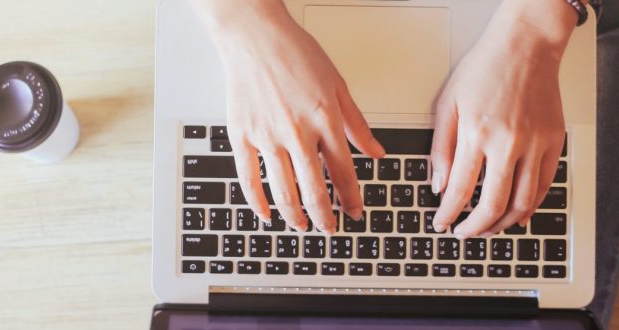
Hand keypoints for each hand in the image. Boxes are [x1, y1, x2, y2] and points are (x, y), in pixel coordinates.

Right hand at [191, 0, 385, 232]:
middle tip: (330, 228)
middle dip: (325, 216)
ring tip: (302, 225)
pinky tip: (266, 214)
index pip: (343, 173)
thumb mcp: (338, 85)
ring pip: (283, 190)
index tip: (355, 212)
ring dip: (295, 214)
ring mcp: (267, 137)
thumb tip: (376, 152)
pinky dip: (257, 201)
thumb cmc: (295, 53)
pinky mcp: (242, 135)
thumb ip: (356, 124)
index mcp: (325, 120)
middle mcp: (297, 133)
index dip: (351, 198)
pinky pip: (248, 177)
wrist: (255, 37)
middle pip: (314, 189)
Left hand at [430, 0, 576, 237]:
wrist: (526, 45)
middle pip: (493, 205)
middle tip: (464, 233)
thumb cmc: (485, 68)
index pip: (460, 190)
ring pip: (523, 202)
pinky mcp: (554, 141)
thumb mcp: (448, 103)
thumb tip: (440, 185)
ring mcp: (536, 143)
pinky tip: (518, 214)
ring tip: (488, 228)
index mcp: (477, 133)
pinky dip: (531, 206)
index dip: (448, 215)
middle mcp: (509, 142)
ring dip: (503, 223)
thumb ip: (441, 149)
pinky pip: (544, 185)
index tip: (441, 223)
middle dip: (475, 228)